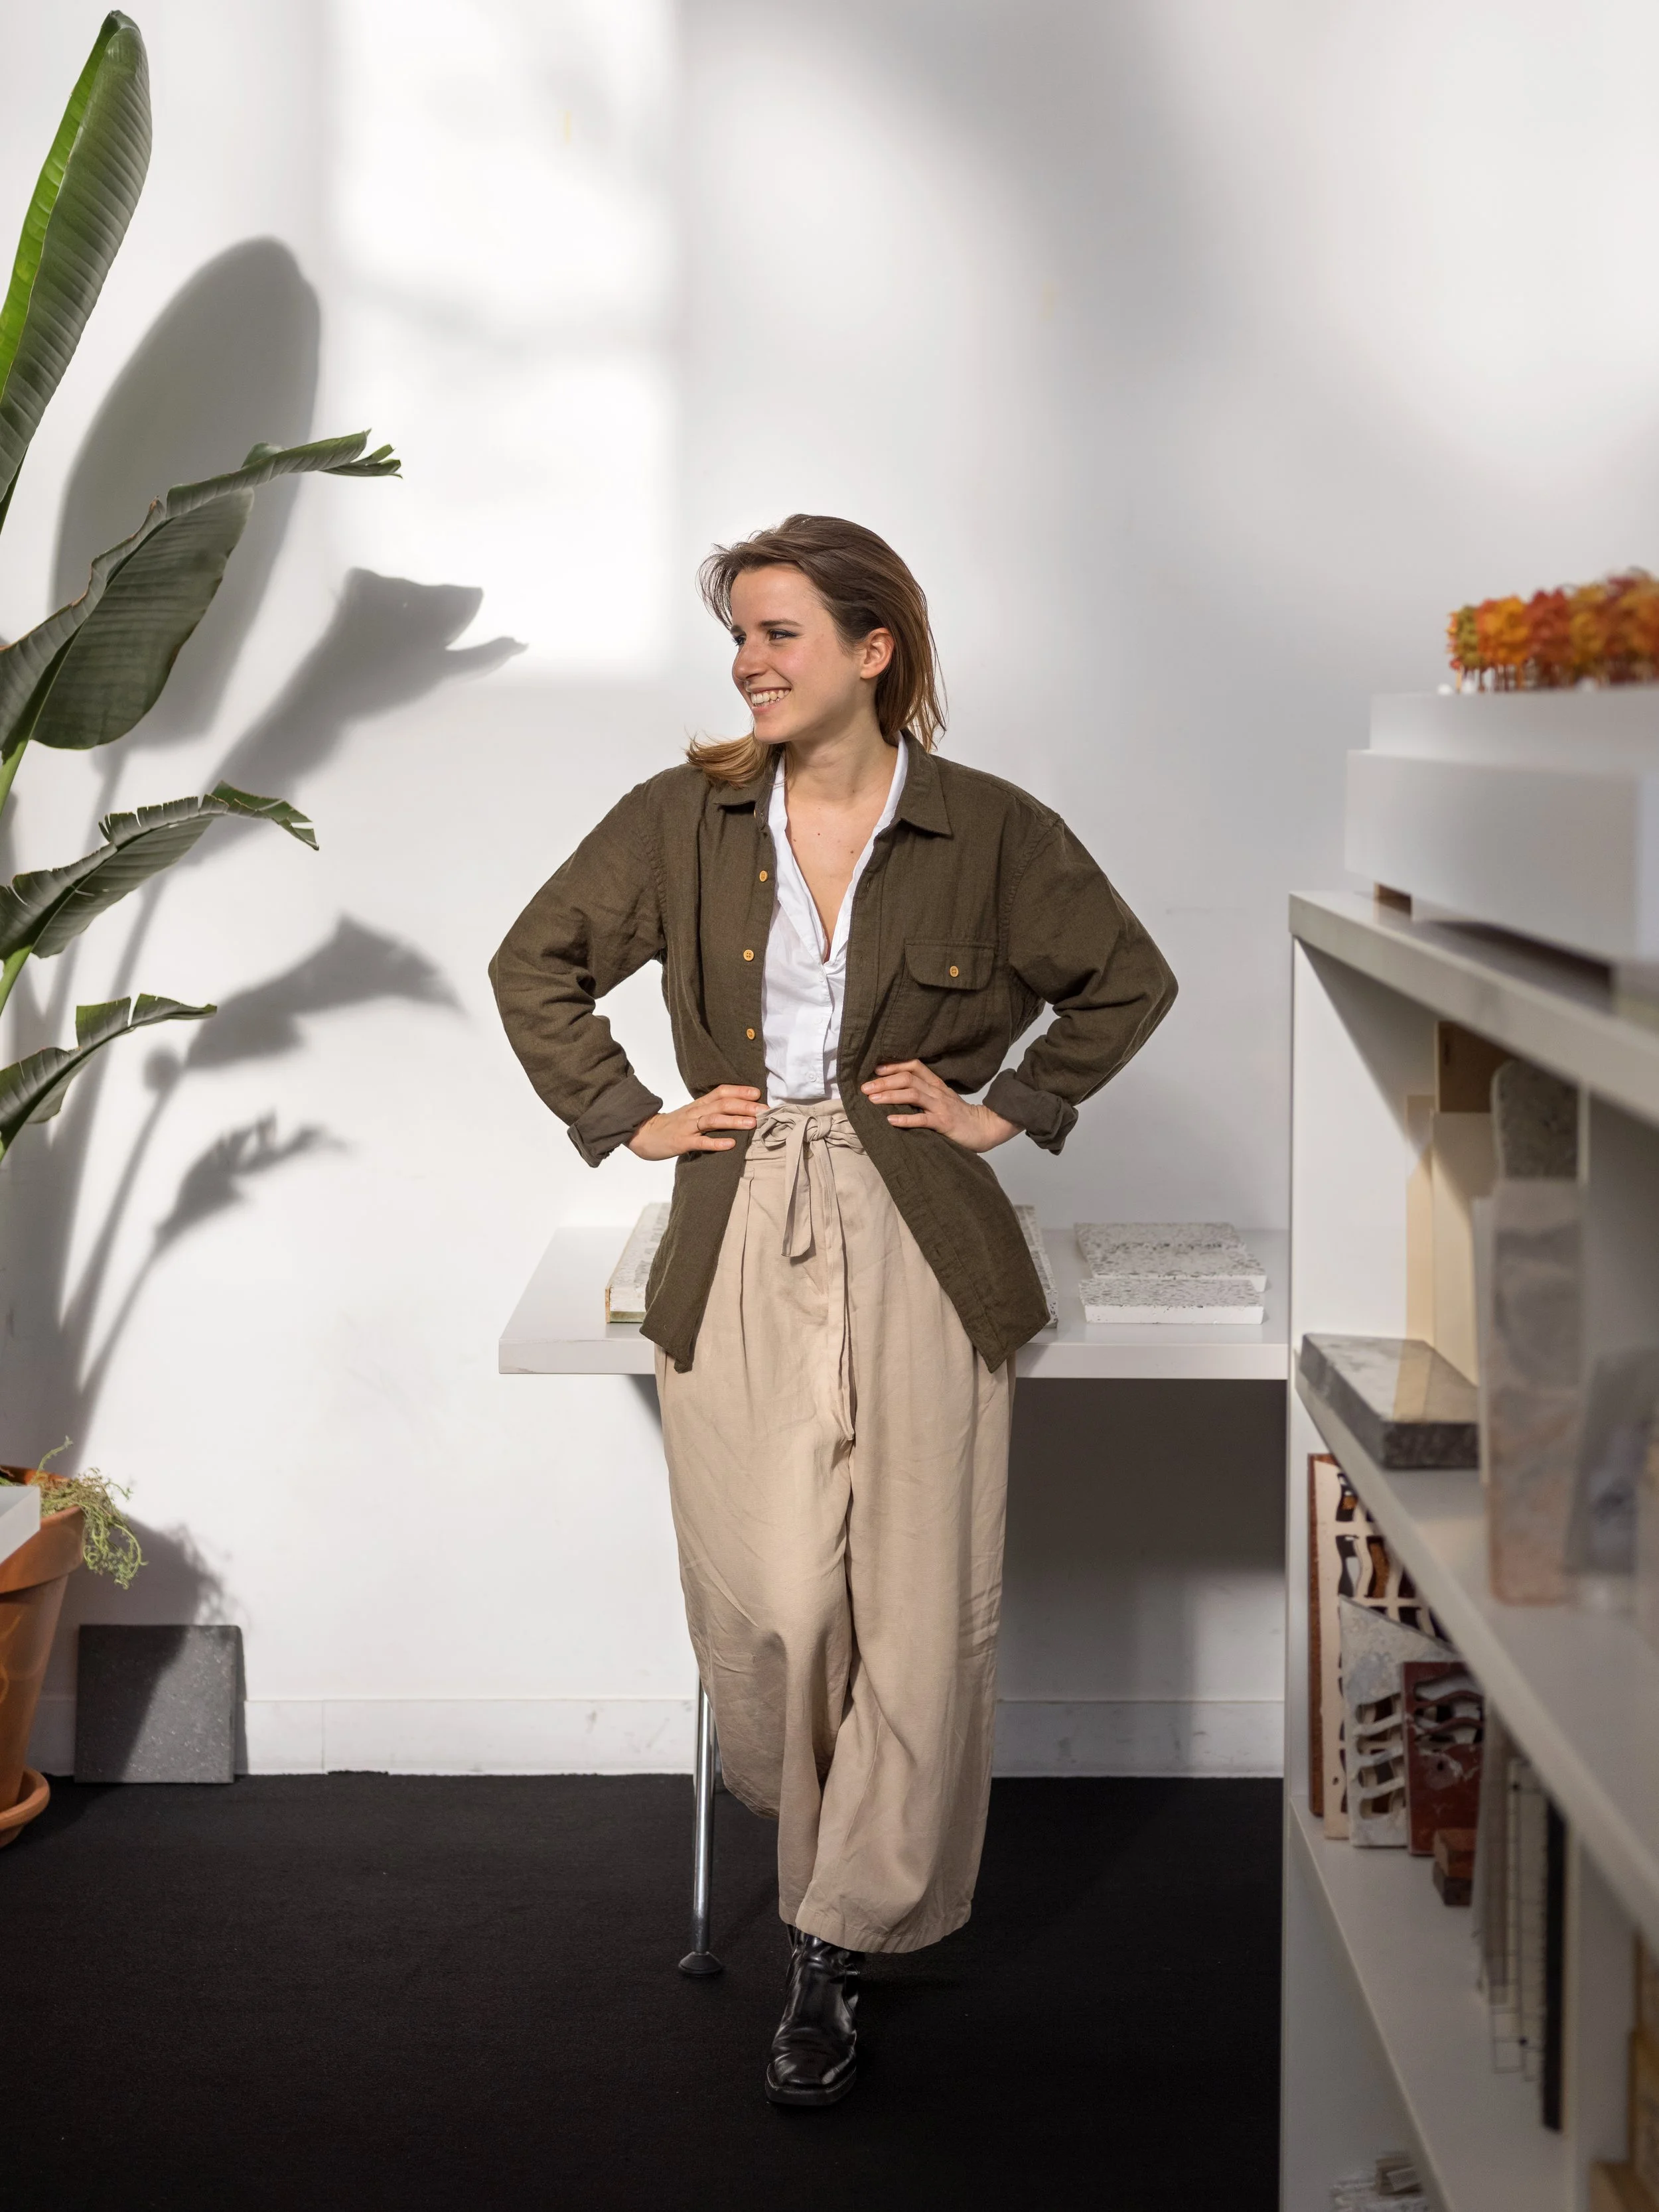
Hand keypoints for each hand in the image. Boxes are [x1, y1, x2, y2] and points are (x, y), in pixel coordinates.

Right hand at [627, 1084, 761, 1158]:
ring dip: (734, 1120)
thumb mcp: (691, 1114)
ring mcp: (688, 1127)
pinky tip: (730, 1144)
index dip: (739, 1091)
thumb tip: (736, 1110)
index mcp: (698, 1105)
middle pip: (722, 1104)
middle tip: (765, 1110)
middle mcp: (695, 1113)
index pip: (721, 1092)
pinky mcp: (681, 1142)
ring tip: (753, 1123)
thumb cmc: (671, 1126)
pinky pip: (700, 1142)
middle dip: (745, 1106)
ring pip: (713, 1120)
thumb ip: (710, 1111)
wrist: (642, 1134)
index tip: (757, 1093)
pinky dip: (716, 1143)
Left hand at [860, 1061, 1018, 1152]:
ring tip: (872, 1100)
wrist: (984, 1128)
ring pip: (912, 1095)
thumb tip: (895, 1089)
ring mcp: (940, 1106)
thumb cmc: (958, 1115)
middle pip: (908, 1078)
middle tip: (864, 1087)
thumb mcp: (941, 1098)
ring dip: (890, 1095)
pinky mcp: (944, 1123)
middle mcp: (936, 1091)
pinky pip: (922, 1119)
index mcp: (935, 1084)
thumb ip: (923, 1092)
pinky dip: (905, 1119)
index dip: (893, 1065)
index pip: (913, 1066)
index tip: (874, 1069)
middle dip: (884, 1081)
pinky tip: (890, 1120)